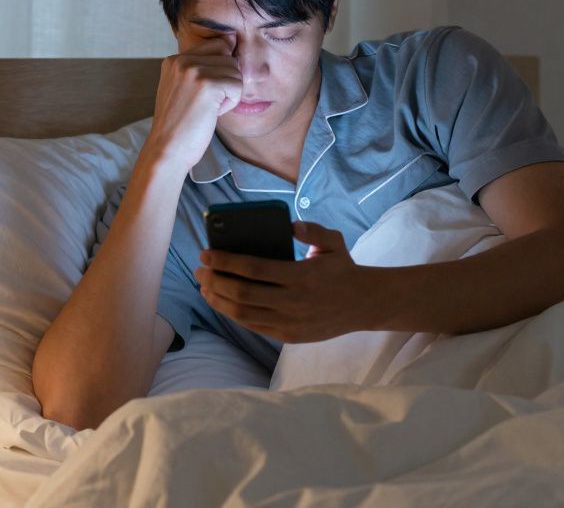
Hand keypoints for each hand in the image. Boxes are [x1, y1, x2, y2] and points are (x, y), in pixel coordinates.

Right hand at [144, 36, 242, 171]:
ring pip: (235, 71)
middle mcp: (182, 60)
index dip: (221, 69)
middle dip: (226, 81)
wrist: (167, 150)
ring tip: (207, 109)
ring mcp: (194, 71)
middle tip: (206, 103)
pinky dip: (231, 104)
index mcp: (174, 60)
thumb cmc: (179, 125)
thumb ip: (199, 68)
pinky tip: (212, 113)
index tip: (206, 92)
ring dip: (228, 94)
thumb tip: (230, 42)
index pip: (217, 44)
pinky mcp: (208, 84)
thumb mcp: (182, 88)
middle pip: (228, 57)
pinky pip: (237, 86)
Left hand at [195, 221, 373, 342]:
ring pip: (242, 313)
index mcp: (301, 276)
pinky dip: (233, 314)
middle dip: (214, 280)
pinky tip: (222, 302)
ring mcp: (289, 322)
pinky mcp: (288, 336)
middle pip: (241, 292)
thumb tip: (288, 226)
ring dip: (218, 300)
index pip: (253, 269)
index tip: (206, 254)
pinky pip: (253, 326)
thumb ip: (312, 230)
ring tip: (204, 287)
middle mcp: (293, 301)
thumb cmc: (342, 268)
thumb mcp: (333, 242)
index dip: (225, 261)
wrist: (363, 304)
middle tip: (199, 270)